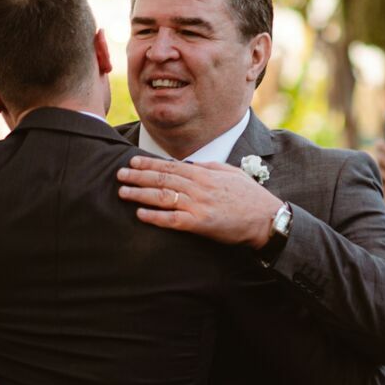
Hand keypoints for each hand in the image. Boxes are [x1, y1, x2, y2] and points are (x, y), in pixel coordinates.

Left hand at [116, 158, 285, 243]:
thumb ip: (207, 167)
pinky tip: (140, 214)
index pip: (170, 166)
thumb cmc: (249, 196)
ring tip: (122, 193)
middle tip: (119, 174)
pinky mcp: (200, 223)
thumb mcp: (229, 173)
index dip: (149, 164)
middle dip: (138, 176)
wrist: (265, 218)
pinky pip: (172, 220)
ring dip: (140, 194)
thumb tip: (187, 163)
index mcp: (205, 173)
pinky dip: (154, 217)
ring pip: (162, 196)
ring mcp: (198, 205)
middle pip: (162, 179)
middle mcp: (198, 187)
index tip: (132, 162)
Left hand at [372, 136, 384, 216]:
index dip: (383, 146)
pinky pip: (380, 182)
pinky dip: (377, 176)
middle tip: (375, 152)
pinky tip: (377, 173)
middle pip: (383, 160)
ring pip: (380, 171)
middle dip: (377, 154)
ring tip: (376, 161)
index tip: (378, 143)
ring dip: (376, 165)